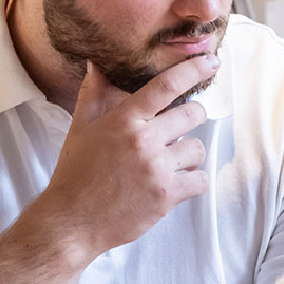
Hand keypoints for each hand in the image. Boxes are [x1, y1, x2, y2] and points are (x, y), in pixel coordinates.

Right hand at [33, 56, 215, 262]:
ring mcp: (157, 169)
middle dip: (190, 119)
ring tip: (168, 163)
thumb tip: (96, 65)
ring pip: (197, 148)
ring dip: (188, 154)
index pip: (165, 86)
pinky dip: (194, 181)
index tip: (212, 62)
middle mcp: (143, 141)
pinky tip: (176, 182)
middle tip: (175, 130)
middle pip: (193, 114)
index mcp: (123, 120)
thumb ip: (94, 94)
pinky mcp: (167, 195)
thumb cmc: (76, 173)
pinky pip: (201, 179)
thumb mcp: (81, 129)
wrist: (71, 221)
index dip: (193, 70)